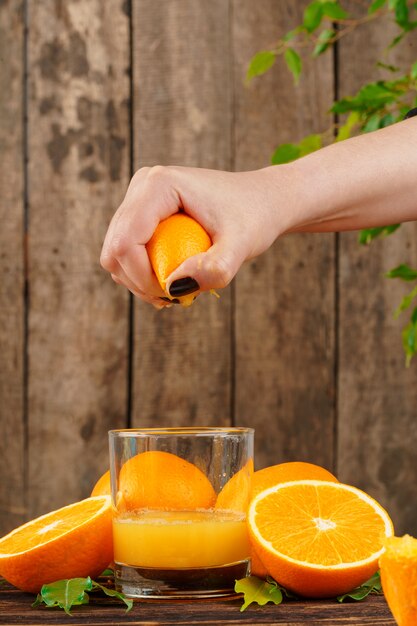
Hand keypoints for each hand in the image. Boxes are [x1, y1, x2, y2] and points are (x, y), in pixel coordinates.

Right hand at [100, 165, 284, 305]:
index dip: (141, 278)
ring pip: (115, 253)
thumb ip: (214, 270)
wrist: (262, 201)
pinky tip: (172, 280)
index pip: (125, 241)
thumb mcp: (241, 247)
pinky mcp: (142, 212)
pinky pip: (126, 251)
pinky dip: (142, 273)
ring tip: (176, 290)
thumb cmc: (254, 218)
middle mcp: (142, 185)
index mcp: (158, 185)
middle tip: (174, 298)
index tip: (173, 296)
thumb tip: (174, 288)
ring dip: (138, 280)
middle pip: (114, 249)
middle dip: (138, 282)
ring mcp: (139, 198)